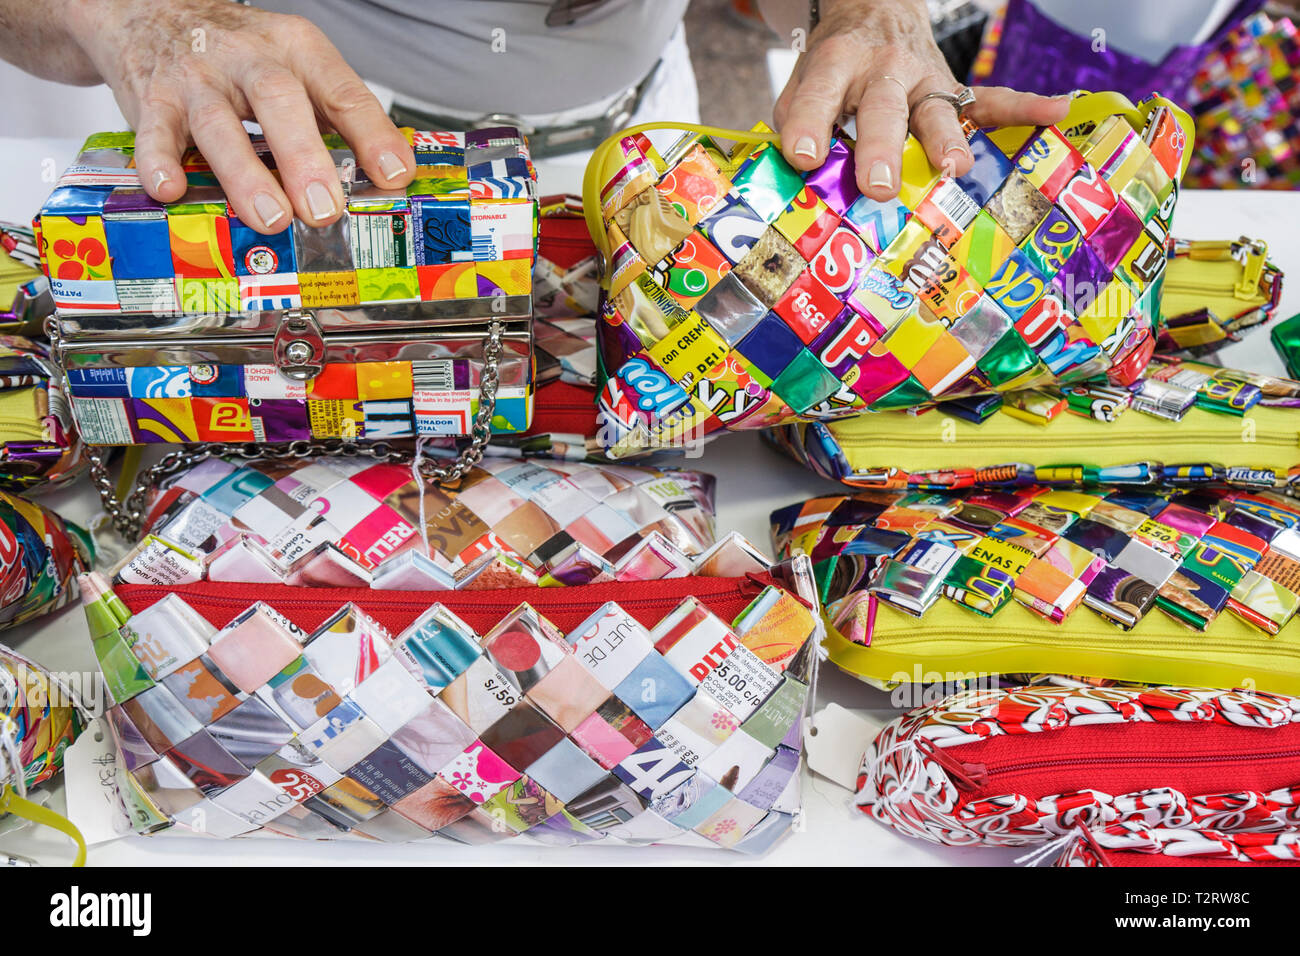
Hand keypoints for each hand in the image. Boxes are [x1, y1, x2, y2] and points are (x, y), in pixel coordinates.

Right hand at [66, 0, 414, 232]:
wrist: (153, 10)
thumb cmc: (241, 56)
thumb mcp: (298, 67)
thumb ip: (339, 118)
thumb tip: (390, 177)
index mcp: (296, 49)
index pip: (341, 90)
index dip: (371, 134)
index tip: (395, 175)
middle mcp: (247, 59)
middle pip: (279, 101)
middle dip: (304, 158)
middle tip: (324, 209)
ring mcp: (197, 79)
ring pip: (218, 123)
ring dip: (244, 175)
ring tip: (270, 217)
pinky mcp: (151, 100)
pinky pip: (153, 133)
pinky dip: (159, 162)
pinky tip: (171, 190)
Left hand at [770, 0, 1069, 199]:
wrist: (874, 12)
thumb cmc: (835, 66)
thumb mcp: (803, 81)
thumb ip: (798, 120)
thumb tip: (799, 173)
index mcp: (837, 63)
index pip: (819, 94)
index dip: (810, 125)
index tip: (804, 157)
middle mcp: (884, 69)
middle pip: (884, 107)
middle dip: (882, 146)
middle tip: (879, 186)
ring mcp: (924, 79)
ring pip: (938, 111)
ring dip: (947, 141)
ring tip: (955, 169)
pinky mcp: (954, 90)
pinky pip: (993, 100)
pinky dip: (1025, 106)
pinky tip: (1057, 111)